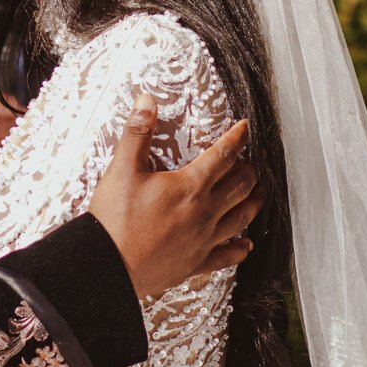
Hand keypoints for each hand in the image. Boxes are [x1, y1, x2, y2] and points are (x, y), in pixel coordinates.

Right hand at [87, 100, 261, 299]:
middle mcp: (204, 212)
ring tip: (258, 193)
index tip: (244, 128)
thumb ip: (137, 132)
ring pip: (241, 218)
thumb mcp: (122, 169)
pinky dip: (240, 248)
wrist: (108, 265)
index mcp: (189, 186)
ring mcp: (203, 240)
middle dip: (249, 169)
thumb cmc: (115, 218)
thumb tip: (146, 100)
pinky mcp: (196, 263)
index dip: (236, 138)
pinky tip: (246, 245)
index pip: (222, 155)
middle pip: (240, 185)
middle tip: (251, 160)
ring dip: (253, 202)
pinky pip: (227, 256)